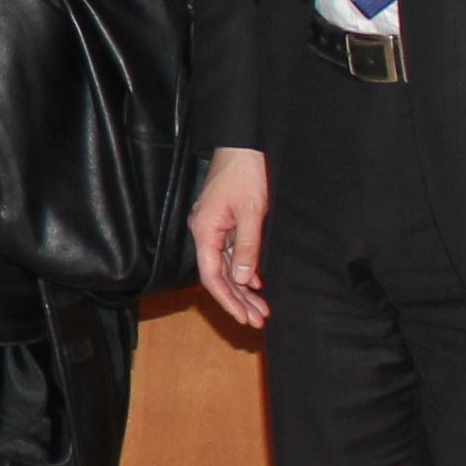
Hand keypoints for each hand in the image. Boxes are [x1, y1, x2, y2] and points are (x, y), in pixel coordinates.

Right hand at [191, 146, 269, 325]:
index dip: (227, 299)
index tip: (243, 317)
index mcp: (205, 231)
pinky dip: (243, 269)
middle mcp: (204, 232)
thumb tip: (243, 280)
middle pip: (218, 275)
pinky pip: (230, 253)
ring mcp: (213, 228)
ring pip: (225, 267)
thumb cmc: (245, 174)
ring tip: (261, 308)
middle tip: (258, 320)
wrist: (243, 145)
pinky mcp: (223, 222)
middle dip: (238, 299)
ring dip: (243, 288)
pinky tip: (256, 283)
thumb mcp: (252, 213)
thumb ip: (246, 248)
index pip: (211, 276)